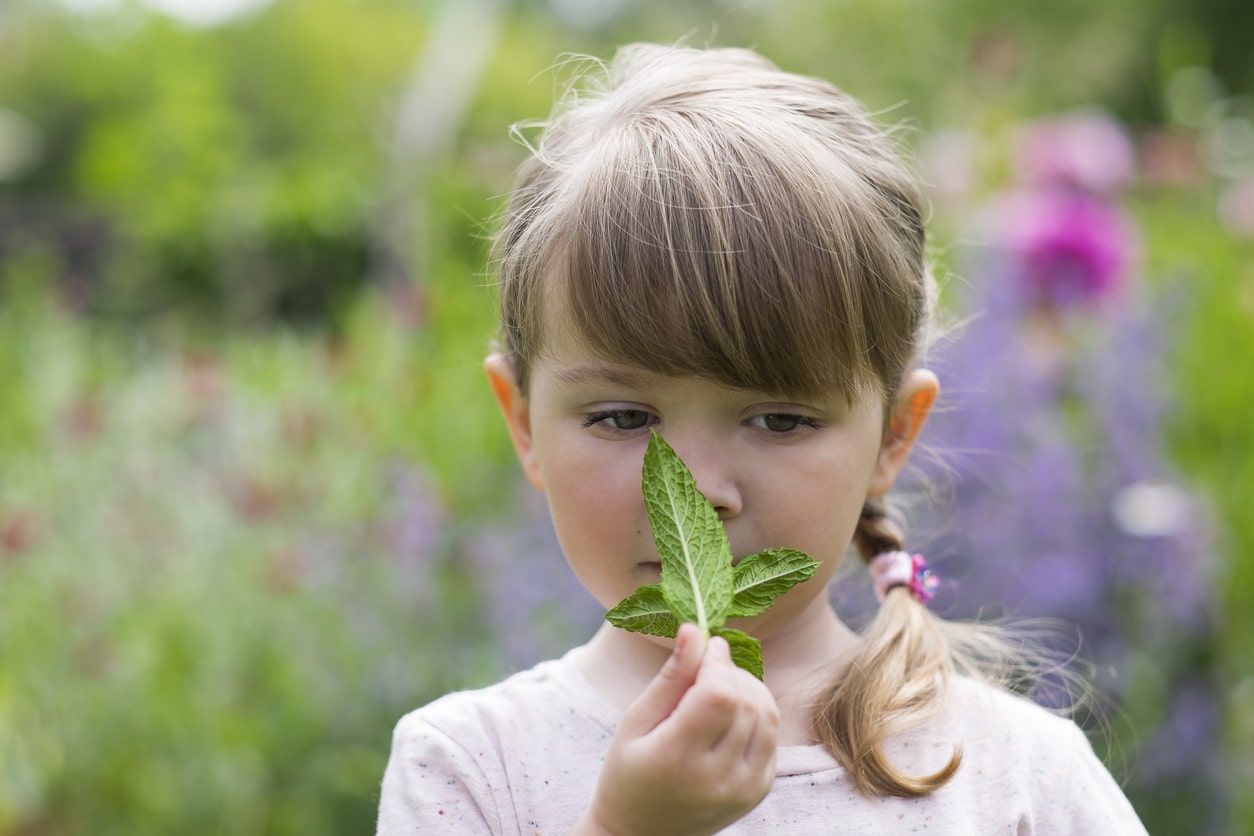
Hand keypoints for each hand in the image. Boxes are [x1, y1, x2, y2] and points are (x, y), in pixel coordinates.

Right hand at [576, 623, 779, 835]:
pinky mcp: (757, 792)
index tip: (707, 646)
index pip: (720, 695)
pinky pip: (772, 737)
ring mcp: (742, 789)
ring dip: (749, 688)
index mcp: (677, 758)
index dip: (718, 662)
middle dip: (731, 671)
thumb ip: (671, 676)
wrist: (642, 833)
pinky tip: (732, 713)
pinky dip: (757, 713)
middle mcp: (716, 778)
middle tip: (708, 666)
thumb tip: (695, 629)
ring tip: (720, 686)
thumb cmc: (629, 771)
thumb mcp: (636, 720)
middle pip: (746, 701)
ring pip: (767, 716)